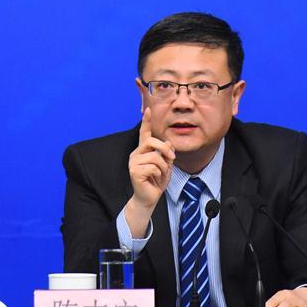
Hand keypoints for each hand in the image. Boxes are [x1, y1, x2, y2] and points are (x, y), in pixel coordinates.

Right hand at [125, 108, 174, 236]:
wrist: (149, 198)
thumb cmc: (157, 181)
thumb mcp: (166, 165)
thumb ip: (167, 153)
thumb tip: (168, 143)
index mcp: (143, 150)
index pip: (144, 133)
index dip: (146, 121)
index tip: (148, 109)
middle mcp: (136, 153)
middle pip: (151, 141)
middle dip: (165, 149)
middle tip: (172, 159)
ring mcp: (134, 162)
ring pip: (155, 156)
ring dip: (164, 167)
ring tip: (160, 174)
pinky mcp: (134, 171)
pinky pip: (153, 167)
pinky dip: (159, 174)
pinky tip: (154, 179)